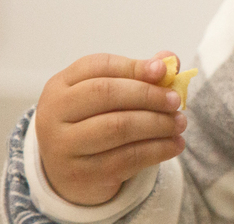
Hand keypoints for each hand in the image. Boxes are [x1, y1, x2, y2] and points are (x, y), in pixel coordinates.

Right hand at [35, 51, 187, 205]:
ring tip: (180, 123)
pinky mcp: (81, 175)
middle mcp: (53, 114)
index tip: (164, 70)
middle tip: (176, 101)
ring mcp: (63, 147)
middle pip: (106, 94)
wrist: (70, 173)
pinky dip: (157, 150)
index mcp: (60, 86)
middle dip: (148, 95)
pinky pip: (126, 158)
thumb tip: (170, 59)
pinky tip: (175, 145)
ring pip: (118, 127)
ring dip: (157, 124)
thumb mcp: (109, 94)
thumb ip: (138, 74)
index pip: (98, 66)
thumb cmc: (95, 121)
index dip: (134, 66)